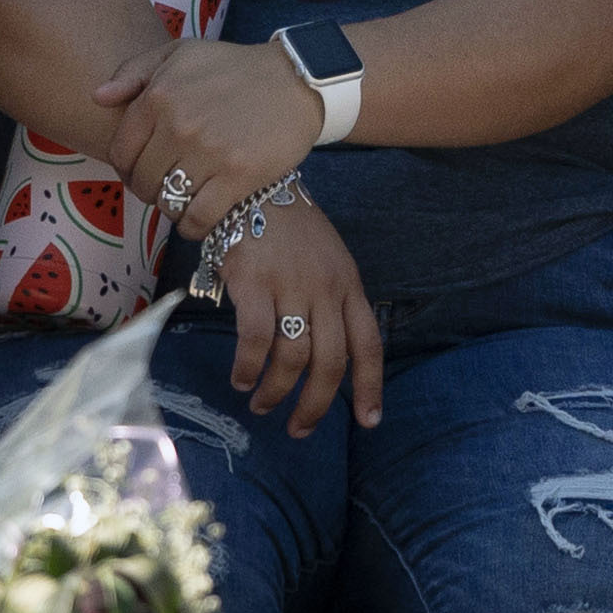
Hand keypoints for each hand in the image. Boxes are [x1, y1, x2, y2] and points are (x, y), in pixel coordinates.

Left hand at [87, 37, 328, 226]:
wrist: (296, 79)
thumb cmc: (235, 68)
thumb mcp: (181, 53)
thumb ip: (134, 71)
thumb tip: (98, 97)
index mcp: (158, 97)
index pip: (120, 153)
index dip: (127, 170)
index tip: (142, 173)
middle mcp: (178, 126)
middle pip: (144, 182)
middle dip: (151, 191)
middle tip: (168, 188)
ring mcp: (208, 153)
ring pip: (169, 203)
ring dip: (173, 209)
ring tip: (185, 201)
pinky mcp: (238, 176)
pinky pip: (200, 218)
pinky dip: (194, 227)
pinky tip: (199, 220)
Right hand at [210, 195, 381, 435]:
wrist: (251, 183)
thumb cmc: (287, 226)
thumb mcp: (326, 259)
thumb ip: (330, 300)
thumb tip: (324, 353)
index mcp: (349, 285)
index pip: (368, 344)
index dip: (370, 386)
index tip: (369, 421)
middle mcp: (326, 289)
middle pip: (331, 362)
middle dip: (316, 405)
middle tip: (299, 429)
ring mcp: (291, 286)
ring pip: (293, 358)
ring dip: (276, 391)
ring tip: (262, 405)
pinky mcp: (254, 283)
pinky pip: (255, 339)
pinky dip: (249, 367)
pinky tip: (241, 379)